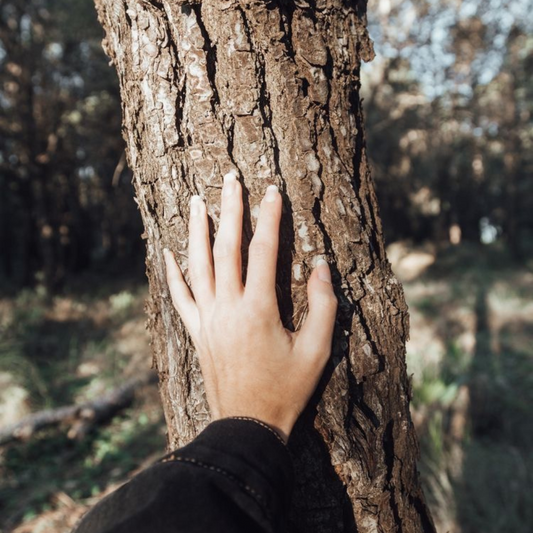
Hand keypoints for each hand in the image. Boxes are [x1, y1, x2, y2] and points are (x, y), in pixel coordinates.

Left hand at [163, 172, 337, 442]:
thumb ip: (323, 306)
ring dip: (197, 231)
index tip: (273, 191)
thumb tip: (321, 265)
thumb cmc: (286, 390)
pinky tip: (167, 252)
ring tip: (196, 202)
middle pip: (225, 248)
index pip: (263, 251)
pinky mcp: (197, 332)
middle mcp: (227, 307)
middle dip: (230, 210)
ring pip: (198, 265)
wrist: (247, 425)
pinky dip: (173, 273)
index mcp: (258, 309)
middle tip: (231, 180)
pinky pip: (180, 296)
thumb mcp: (317, 351)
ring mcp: (207, 319)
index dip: (271, 218)